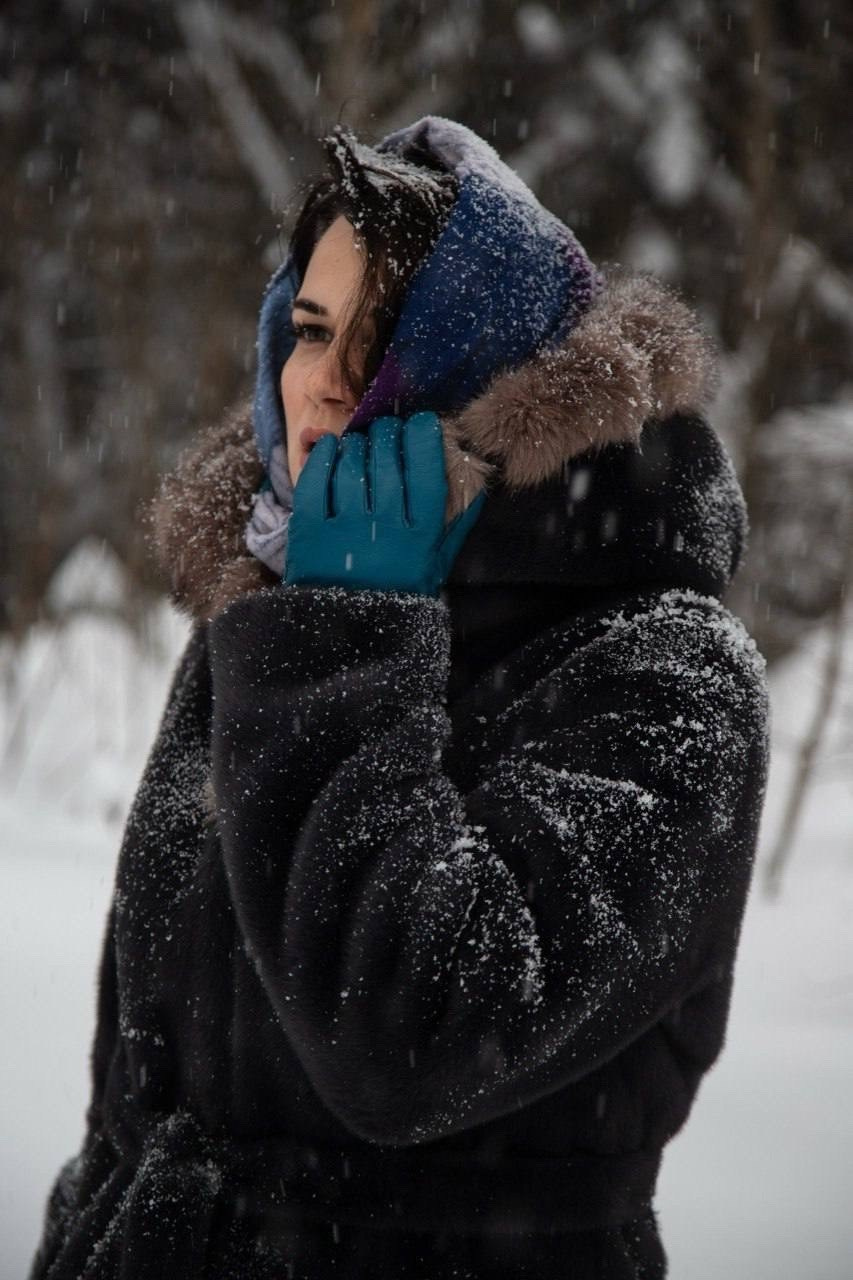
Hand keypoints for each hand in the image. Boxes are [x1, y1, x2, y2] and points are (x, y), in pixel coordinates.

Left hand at [283, 412, 484, 595]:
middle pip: (387, 459)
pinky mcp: (309, 532)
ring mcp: (344, 530)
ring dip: (358, 443)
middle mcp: (384, 529)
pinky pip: (315, 480)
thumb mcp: (437, 563)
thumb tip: (477, 479)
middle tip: (386, 430)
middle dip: (388, 433)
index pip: (426, 468)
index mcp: (421, 536)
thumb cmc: (400, 592)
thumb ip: (457, 522)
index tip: (420, 423)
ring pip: (352, 465)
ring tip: (361, 443)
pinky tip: (331, 448)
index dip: (423, 435)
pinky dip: (324, 456)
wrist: (351, 633)